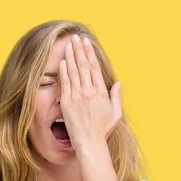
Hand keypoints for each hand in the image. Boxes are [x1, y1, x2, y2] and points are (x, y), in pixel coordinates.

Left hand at [59, 34, 121, 150]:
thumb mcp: (115, 113)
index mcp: (101, 92)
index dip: (90, 53)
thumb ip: (116, 96)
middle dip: (79, 50)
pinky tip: (63, 61)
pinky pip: (65, 84)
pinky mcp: (66, 103)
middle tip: (76, 38)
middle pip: (84, 65)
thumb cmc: (102, 130)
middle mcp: (89, 91)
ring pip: (74, 72)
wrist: (89, 142)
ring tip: (68, 45)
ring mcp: (77, 96)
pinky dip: (64, 71)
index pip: (94, 67)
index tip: (87, 43)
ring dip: (71, 56)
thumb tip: (117, 82)